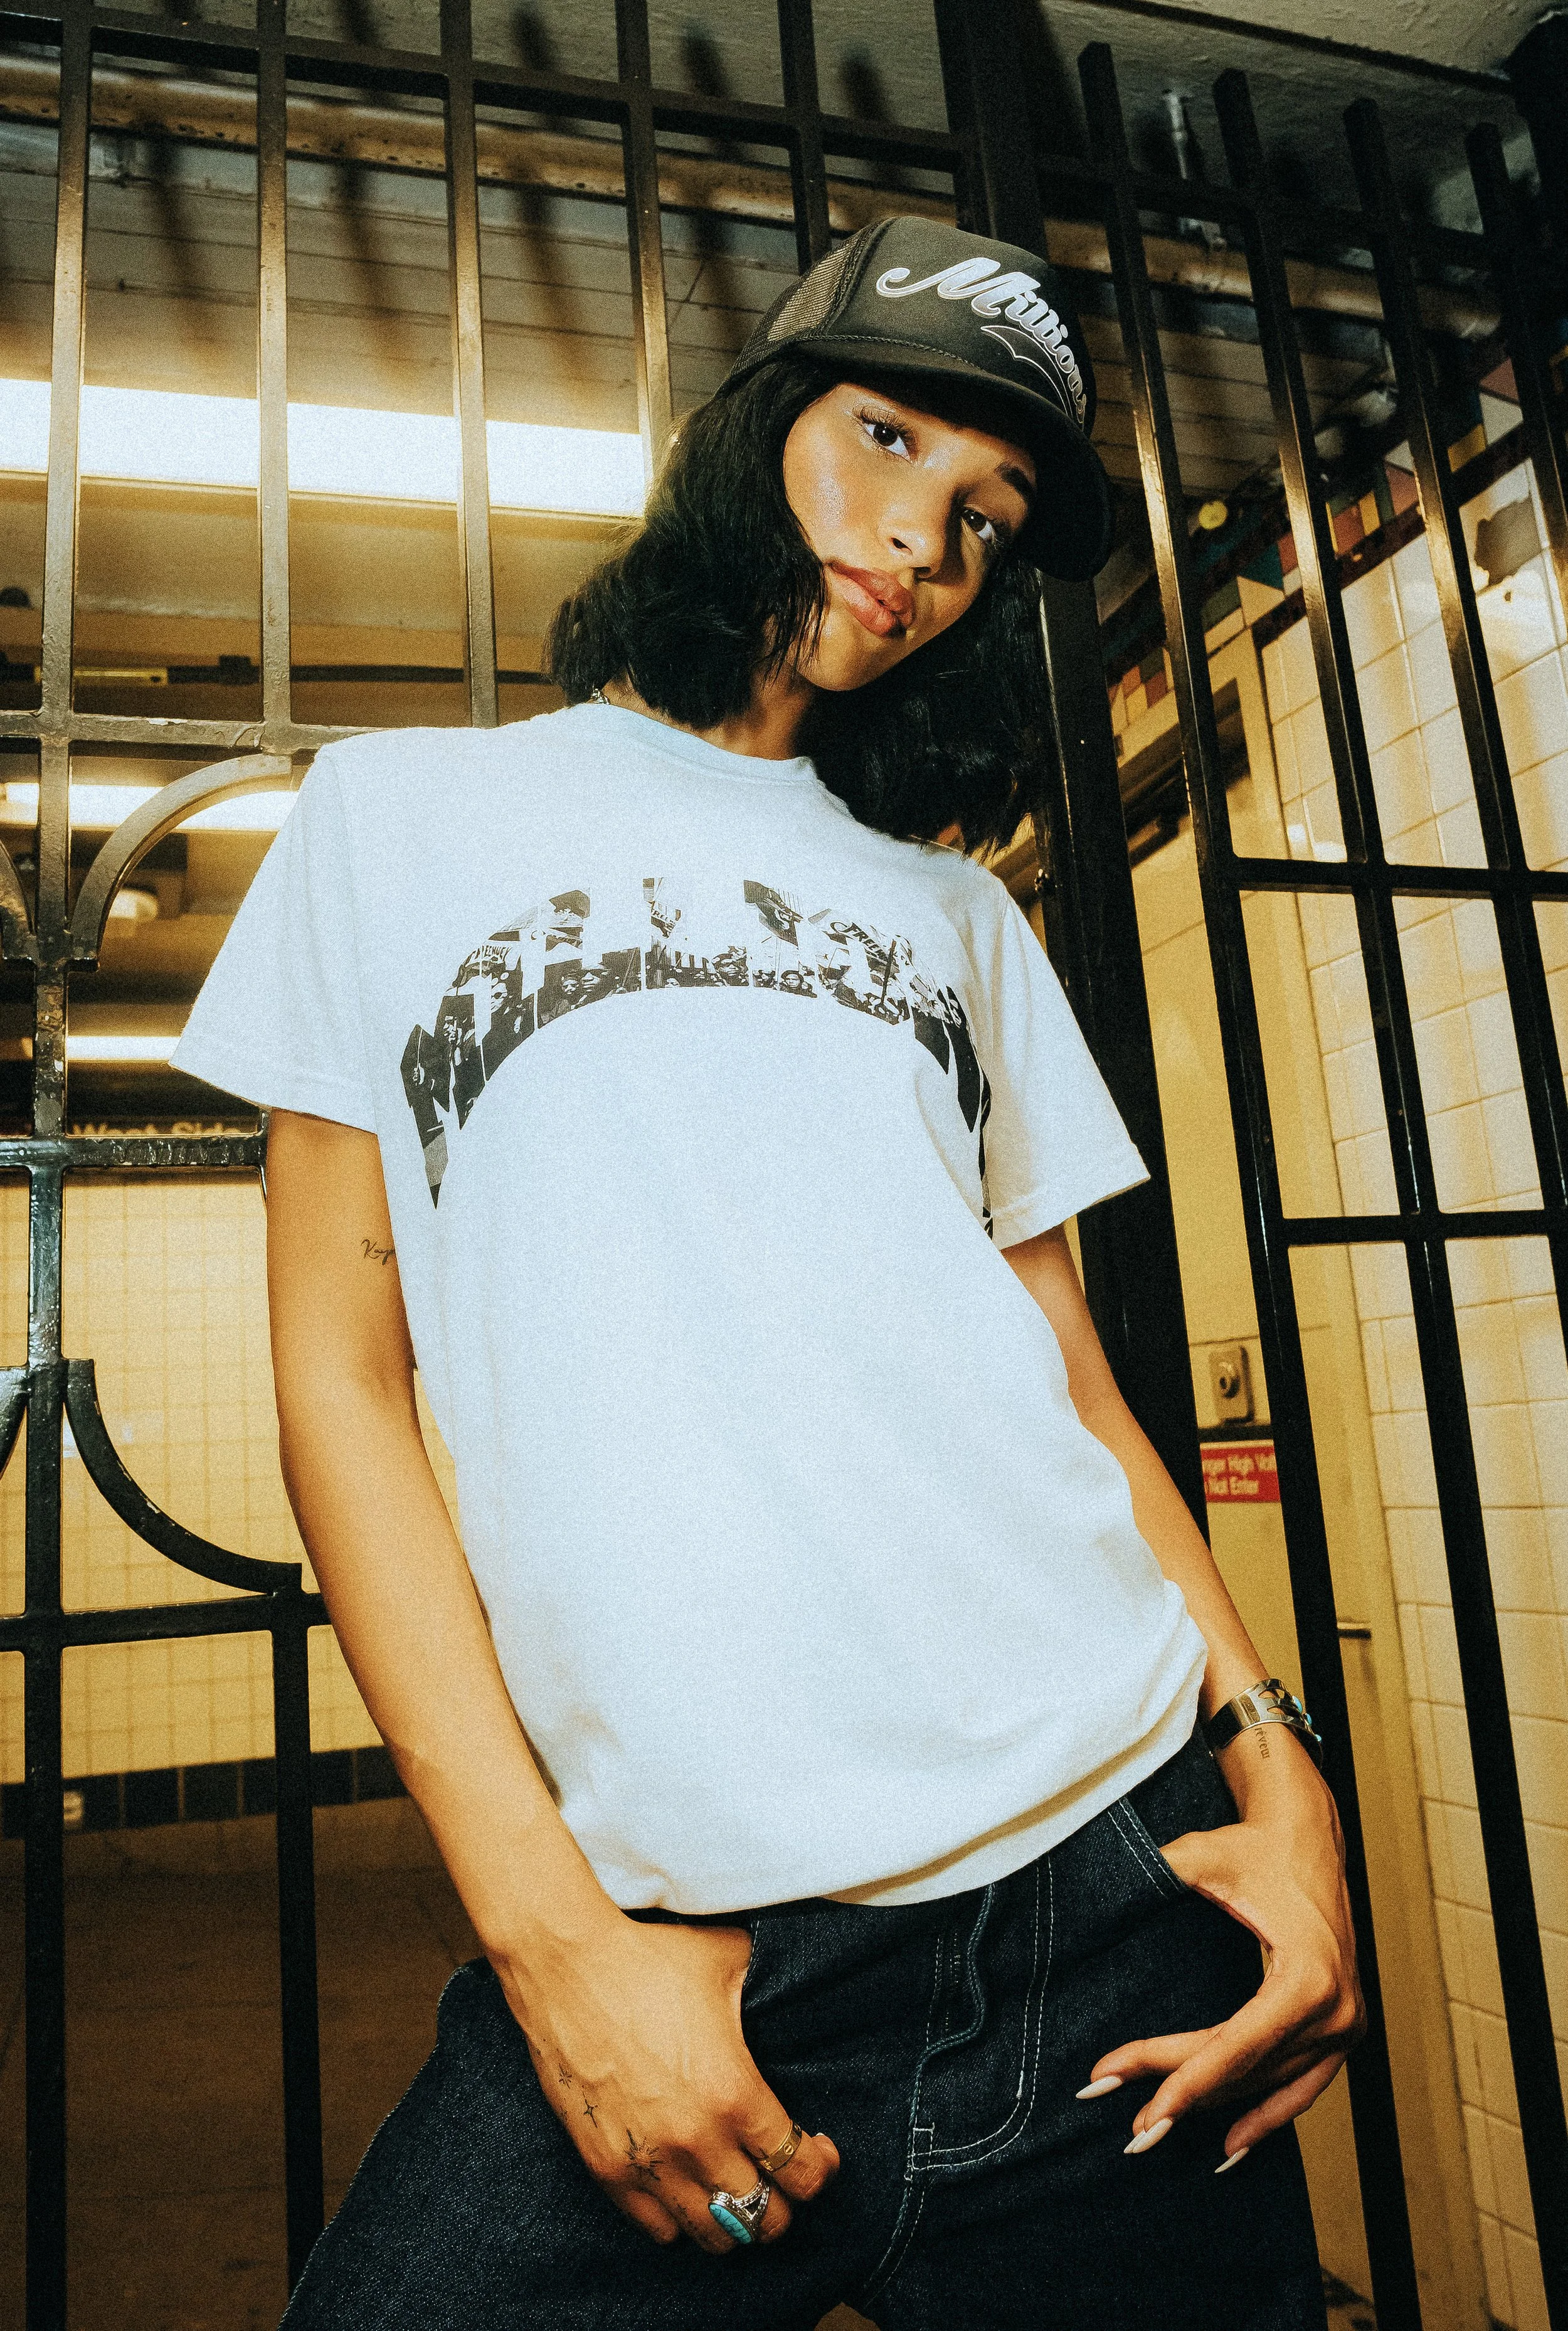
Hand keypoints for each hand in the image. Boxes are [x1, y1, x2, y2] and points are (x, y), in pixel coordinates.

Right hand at [494, 1914, 839, 2249]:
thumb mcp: (729, 1962)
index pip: (799, 2169)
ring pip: (713, 2235)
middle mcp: (695, 2140)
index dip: (819, 2168)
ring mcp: (648, 2161)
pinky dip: (680, 2219)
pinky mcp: (605, 2168)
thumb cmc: (648, 1958)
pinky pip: (657, 2228)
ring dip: (736, 2221)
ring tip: (737, 2191)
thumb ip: (767, 1990)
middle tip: (780, 2175)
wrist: (565, 1964)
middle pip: (765, 2217)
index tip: (819, 2151)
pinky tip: (687, 2190)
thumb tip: (793, 1986)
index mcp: (734, 2093)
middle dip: (785, 2202)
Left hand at [1085, 1732, 1364, 2163]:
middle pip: (1244, 2067)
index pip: (1235, 2046)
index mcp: (1308, 1976)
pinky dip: (1269, 2116)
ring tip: (1155, 2127)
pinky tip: (1231, 2144)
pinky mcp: (1344, 2027)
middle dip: (1182, 2093)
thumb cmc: (1253, 1845)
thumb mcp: (1202, 1858)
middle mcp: (1337, 2010)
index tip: (1138, 2106)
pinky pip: (1304, 2086)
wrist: (1307, 1832)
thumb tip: (1096, 1901)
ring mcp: (1347, 2024)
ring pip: (1267, 2081)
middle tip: (1127, 2122)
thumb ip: (1154, 1877)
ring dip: (1213, 2106)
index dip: (1182, 2078)